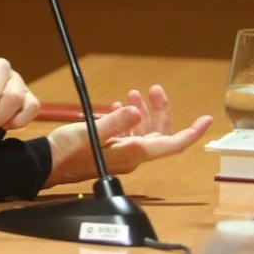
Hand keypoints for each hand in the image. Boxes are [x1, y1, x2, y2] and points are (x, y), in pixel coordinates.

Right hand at [44, 84, 212, 186]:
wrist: (47, 164)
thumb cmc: (67, 152)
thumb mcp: (90, 132)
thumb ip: (115, 123)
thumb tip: (137, 113)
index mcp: (133, 153)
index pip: (172, 145)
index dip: (192, 133)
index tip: (206, 119)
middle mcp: (132, 155)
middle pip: (159, 134)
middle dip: (160, 111)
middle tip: (154, 89)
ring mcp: (122, 154)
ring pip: (143, 132)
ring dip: (143, 113)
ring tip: (134, 94)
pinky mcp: (111, 150)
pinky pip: (128, 134)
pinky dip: (128, 119)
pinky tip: (119, 108)